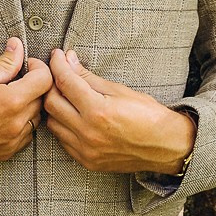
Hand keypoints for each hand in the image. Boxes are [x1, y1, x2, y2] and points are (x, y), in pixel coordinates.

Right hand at [0, 37, 55, 163]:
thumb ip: (5, 63)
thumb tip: (18, 47)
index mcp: (11, 100)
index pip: (45, 80)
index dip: (38, 67)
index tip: (27, 65)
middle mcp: (16, 123)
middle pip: (42, 99)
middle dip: (33, 86)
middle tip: (16, 80)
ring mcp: (12, 141)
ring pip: (36, 119)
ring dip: (29, 106)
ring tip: (8, 99)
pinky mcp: (7, 152)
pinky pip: (26, 136)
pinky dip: (21, 124)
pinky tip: (4, 117)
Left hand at [43, 48, 195, 174]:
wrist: (165, 147)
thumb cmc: (147, 115)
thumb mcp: (119, 90)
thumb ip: (88, 77)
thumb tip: (67, 60)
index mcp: (98, 111)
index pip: (65, 82)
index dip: (57, 64)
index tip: (57, 55)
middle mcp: (88, 132)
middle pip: (51, 103)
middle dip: (50, 84)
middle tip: (57, 72)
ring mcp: (86, 149)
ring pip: (52, 123)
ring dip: (54, 106)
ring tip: (64, 94)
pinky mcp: (86, 160)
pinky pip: (62, 140)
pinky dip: (62, 125)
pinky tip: (72, 115)